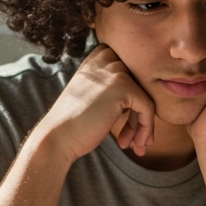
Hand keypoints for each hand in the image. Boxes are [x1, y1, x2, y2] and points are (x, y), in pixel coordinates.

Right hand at [36, 44, 155, 160]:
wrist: (57, 138)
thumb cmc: (75, 125)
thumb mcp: (96, 99)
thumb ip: (116, 92)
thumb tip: (148, 102)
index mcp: (96, 60)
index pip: (131, 74)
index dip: (133, 101)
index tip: (127, 124)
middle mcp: (105, 60)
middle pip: (140, 86)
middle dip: (139, 114)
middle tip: (135, 139)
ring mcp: (114, 71)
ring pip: (146, 97)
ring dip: (143, 125)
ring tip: (135, 145)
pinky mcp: (122, 86)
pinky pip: (147, 107)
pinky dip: (145, 128)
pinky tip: (134, 144)